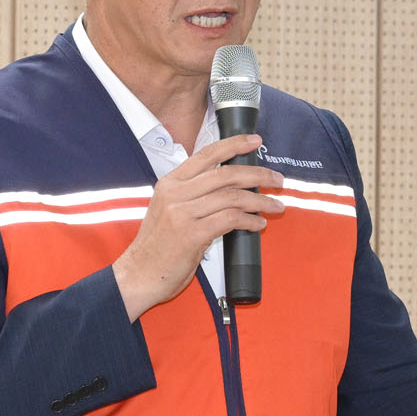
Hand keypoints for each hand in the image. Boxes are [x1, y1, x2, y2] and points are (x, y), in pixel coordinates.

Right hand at [113, 135, 284, 320]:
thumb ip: (192, 194)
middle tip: (277, 179)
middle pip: (225, 174)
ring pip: (232, 197)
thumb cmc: (158, 246)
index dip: (234, 144)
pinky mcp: (191, 235)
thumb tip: (230, 186)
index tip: (255, 141)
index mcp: (170, 183)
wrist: (139, 274)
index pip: (206, 154)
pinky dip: (250, 220)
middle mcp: (175, 194)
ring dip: (260, 200)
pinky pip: (230, 220)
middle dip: (257, 174)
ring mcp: (182, 213)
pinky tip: (258, 224)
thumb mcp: (169, 209)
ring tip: (275, 205)